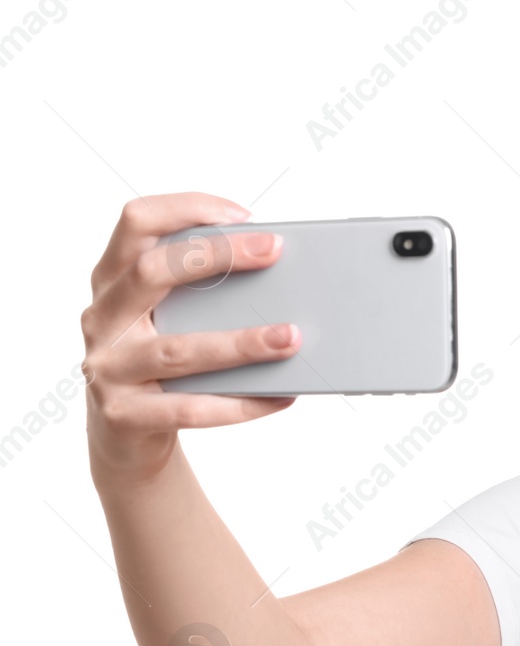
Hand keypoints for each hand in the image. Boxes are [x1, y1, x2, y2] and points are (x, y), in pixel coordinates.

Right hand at [82, 193, 298, 482]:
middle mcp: (102, 318)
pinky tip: (280, 396)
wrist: (124, 436)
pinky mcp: (123, 415)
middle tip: (274, 252)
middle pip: (151, 272)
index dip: (185, 208)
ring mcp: (107, 368)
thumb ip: (203, 293)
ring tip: (291, 337)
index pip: (136, 223)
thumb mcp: (170, 318)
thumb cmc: (161, 364)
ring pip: (178, 349)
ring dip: (241, 342)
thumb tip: (278, 275)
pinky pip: (189, 408)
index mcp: (112, 281)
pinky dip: (241, 403)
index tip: (243, 215)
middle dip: (218, 256)